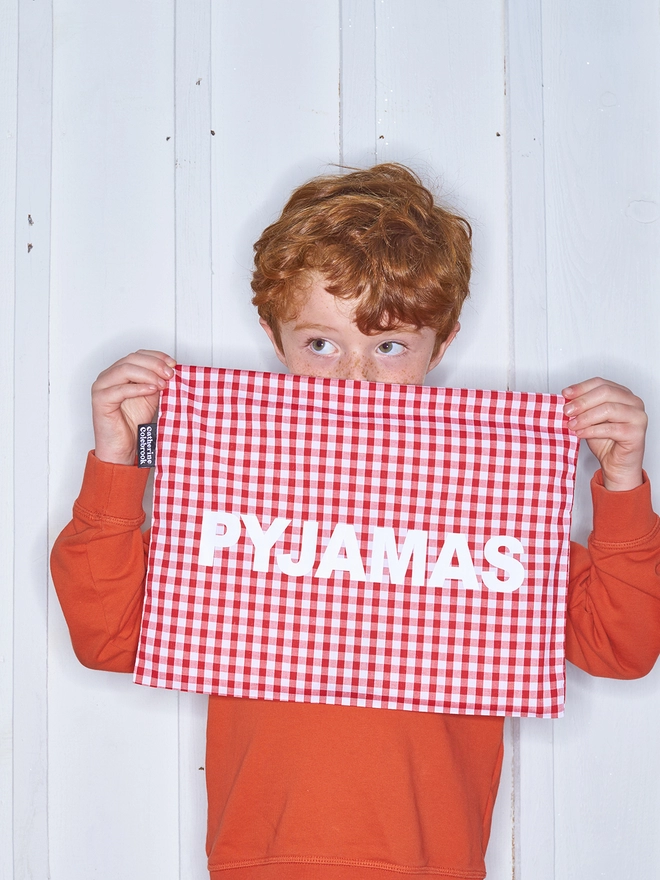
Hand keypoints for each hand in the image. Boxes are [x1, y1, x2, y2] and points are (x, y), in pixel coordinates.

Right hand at [91, 350, 175, 464]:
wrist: (122, 448)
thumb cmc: (133, 423)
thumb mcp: (151, 397)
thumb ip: (156, 382)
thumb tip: (170, 371)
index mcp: (118, 372)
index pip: (137, 355)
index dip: (156, 356)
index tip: (173, 363)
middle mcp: (108, 376)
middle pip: (131, 359)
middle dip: (154, 364)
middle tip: (170, 374)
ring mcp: (101, 387)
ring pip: (124, 369)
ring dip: (148, 374)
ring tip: (162, 384)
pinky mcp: (100, 400)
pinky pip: (119, 389)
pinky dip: (138, 387)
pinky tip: (152, 390)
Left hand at [562, 377, 646, 491]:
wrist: (616, 465)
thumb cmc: (605, 441)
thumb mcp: (589, 420)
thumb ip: (582, 407)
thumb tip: (565, 398)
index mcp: (623, 394)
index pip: (601, 383)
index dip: (581, 387)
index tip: (565, 394)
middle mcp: (633, 402)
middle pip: (605, 392)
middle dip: (582, 401)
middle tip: (566, 411)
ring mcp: (638, 417)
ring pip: (608, 409)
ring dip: (585, 417)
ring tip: (572, 425)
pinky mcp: (636, 433)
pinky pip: (611, 428)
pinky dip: (591, 430)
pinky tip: (580, 433)